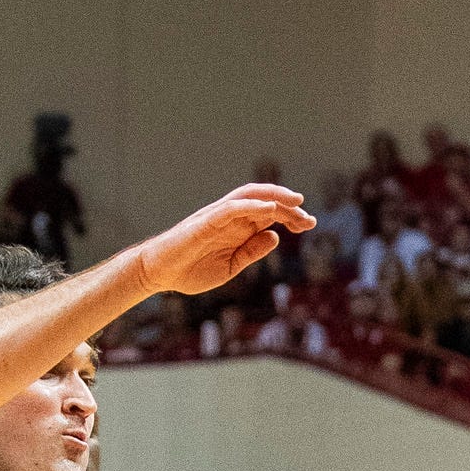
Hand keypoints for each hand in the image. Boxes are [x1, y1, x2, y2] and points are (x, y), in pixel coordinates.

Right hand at [135, 185, 315, 296]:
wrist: (159, 273)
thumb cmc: (190, 270)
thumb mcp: (230, 266)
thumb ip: (251, 252)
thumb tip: (275, 237)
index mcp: (237, 229)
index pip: (268, 215)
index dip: (290, 217)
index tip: (309, 224)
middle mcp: (229, 218)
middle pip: (263, 202)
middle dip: (289, 207)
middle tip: (310, 218)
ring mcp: (217, 217)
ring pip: (249, 197)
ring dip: (273, 197)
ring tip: (296, 201)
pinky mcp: (204, 222)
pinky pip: (230, 209)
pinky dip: (251, 206)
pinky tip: (269, 209)